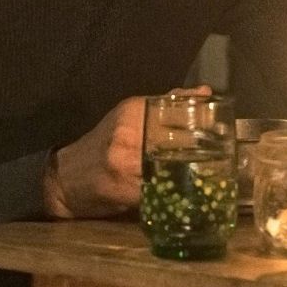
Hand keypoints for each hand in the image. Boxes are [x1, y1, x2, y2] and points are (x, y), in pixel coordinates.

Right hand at [44, 85, 209, 218]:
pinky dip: (175, 192)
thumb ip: (165, 105)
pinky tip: (187, 193)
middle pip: (180, 140)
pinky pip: (160, 190)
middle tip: (223, 157)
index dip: (205, 122)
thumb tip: (205, 93)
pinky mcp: (124, 188)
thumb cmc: (101, 146)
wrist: (62, 178)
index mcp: (132, 111)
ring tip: (210, 176)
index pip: (178, 111)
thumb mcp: (128, 117)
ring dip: (193, 173)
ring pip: (172, 166)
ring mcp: (126, 161)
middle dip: (203, 150)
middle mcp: (129, 133)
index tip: (223, 130)